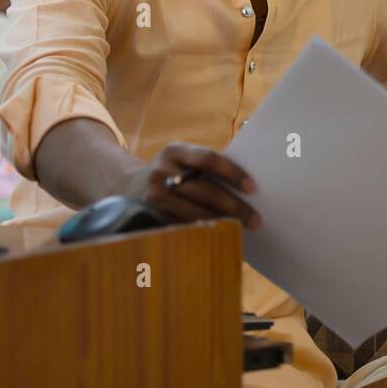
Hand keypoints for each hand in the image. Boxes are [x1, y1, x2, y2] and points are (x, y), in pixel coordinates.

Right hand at [121, 142, 260, 226]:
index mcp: (175, 151)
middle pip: (204, 190)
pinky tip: (219, 236)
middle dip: (233, 206)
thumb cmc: (173, 172)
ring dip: (221, 222)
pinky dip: (203, 231)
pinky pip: (182, 226)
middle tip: (255, 219)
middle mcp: (162, 171)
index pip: (208, 159)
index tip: (252, 187)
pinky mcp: (151, 216)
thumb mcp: (183, 160)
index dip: (231, 172)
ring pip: (194, 212)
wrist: (131, 185)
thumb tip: (247, 188)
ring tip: (242, 229)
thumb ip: (207, 167)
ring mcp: (154, 195)